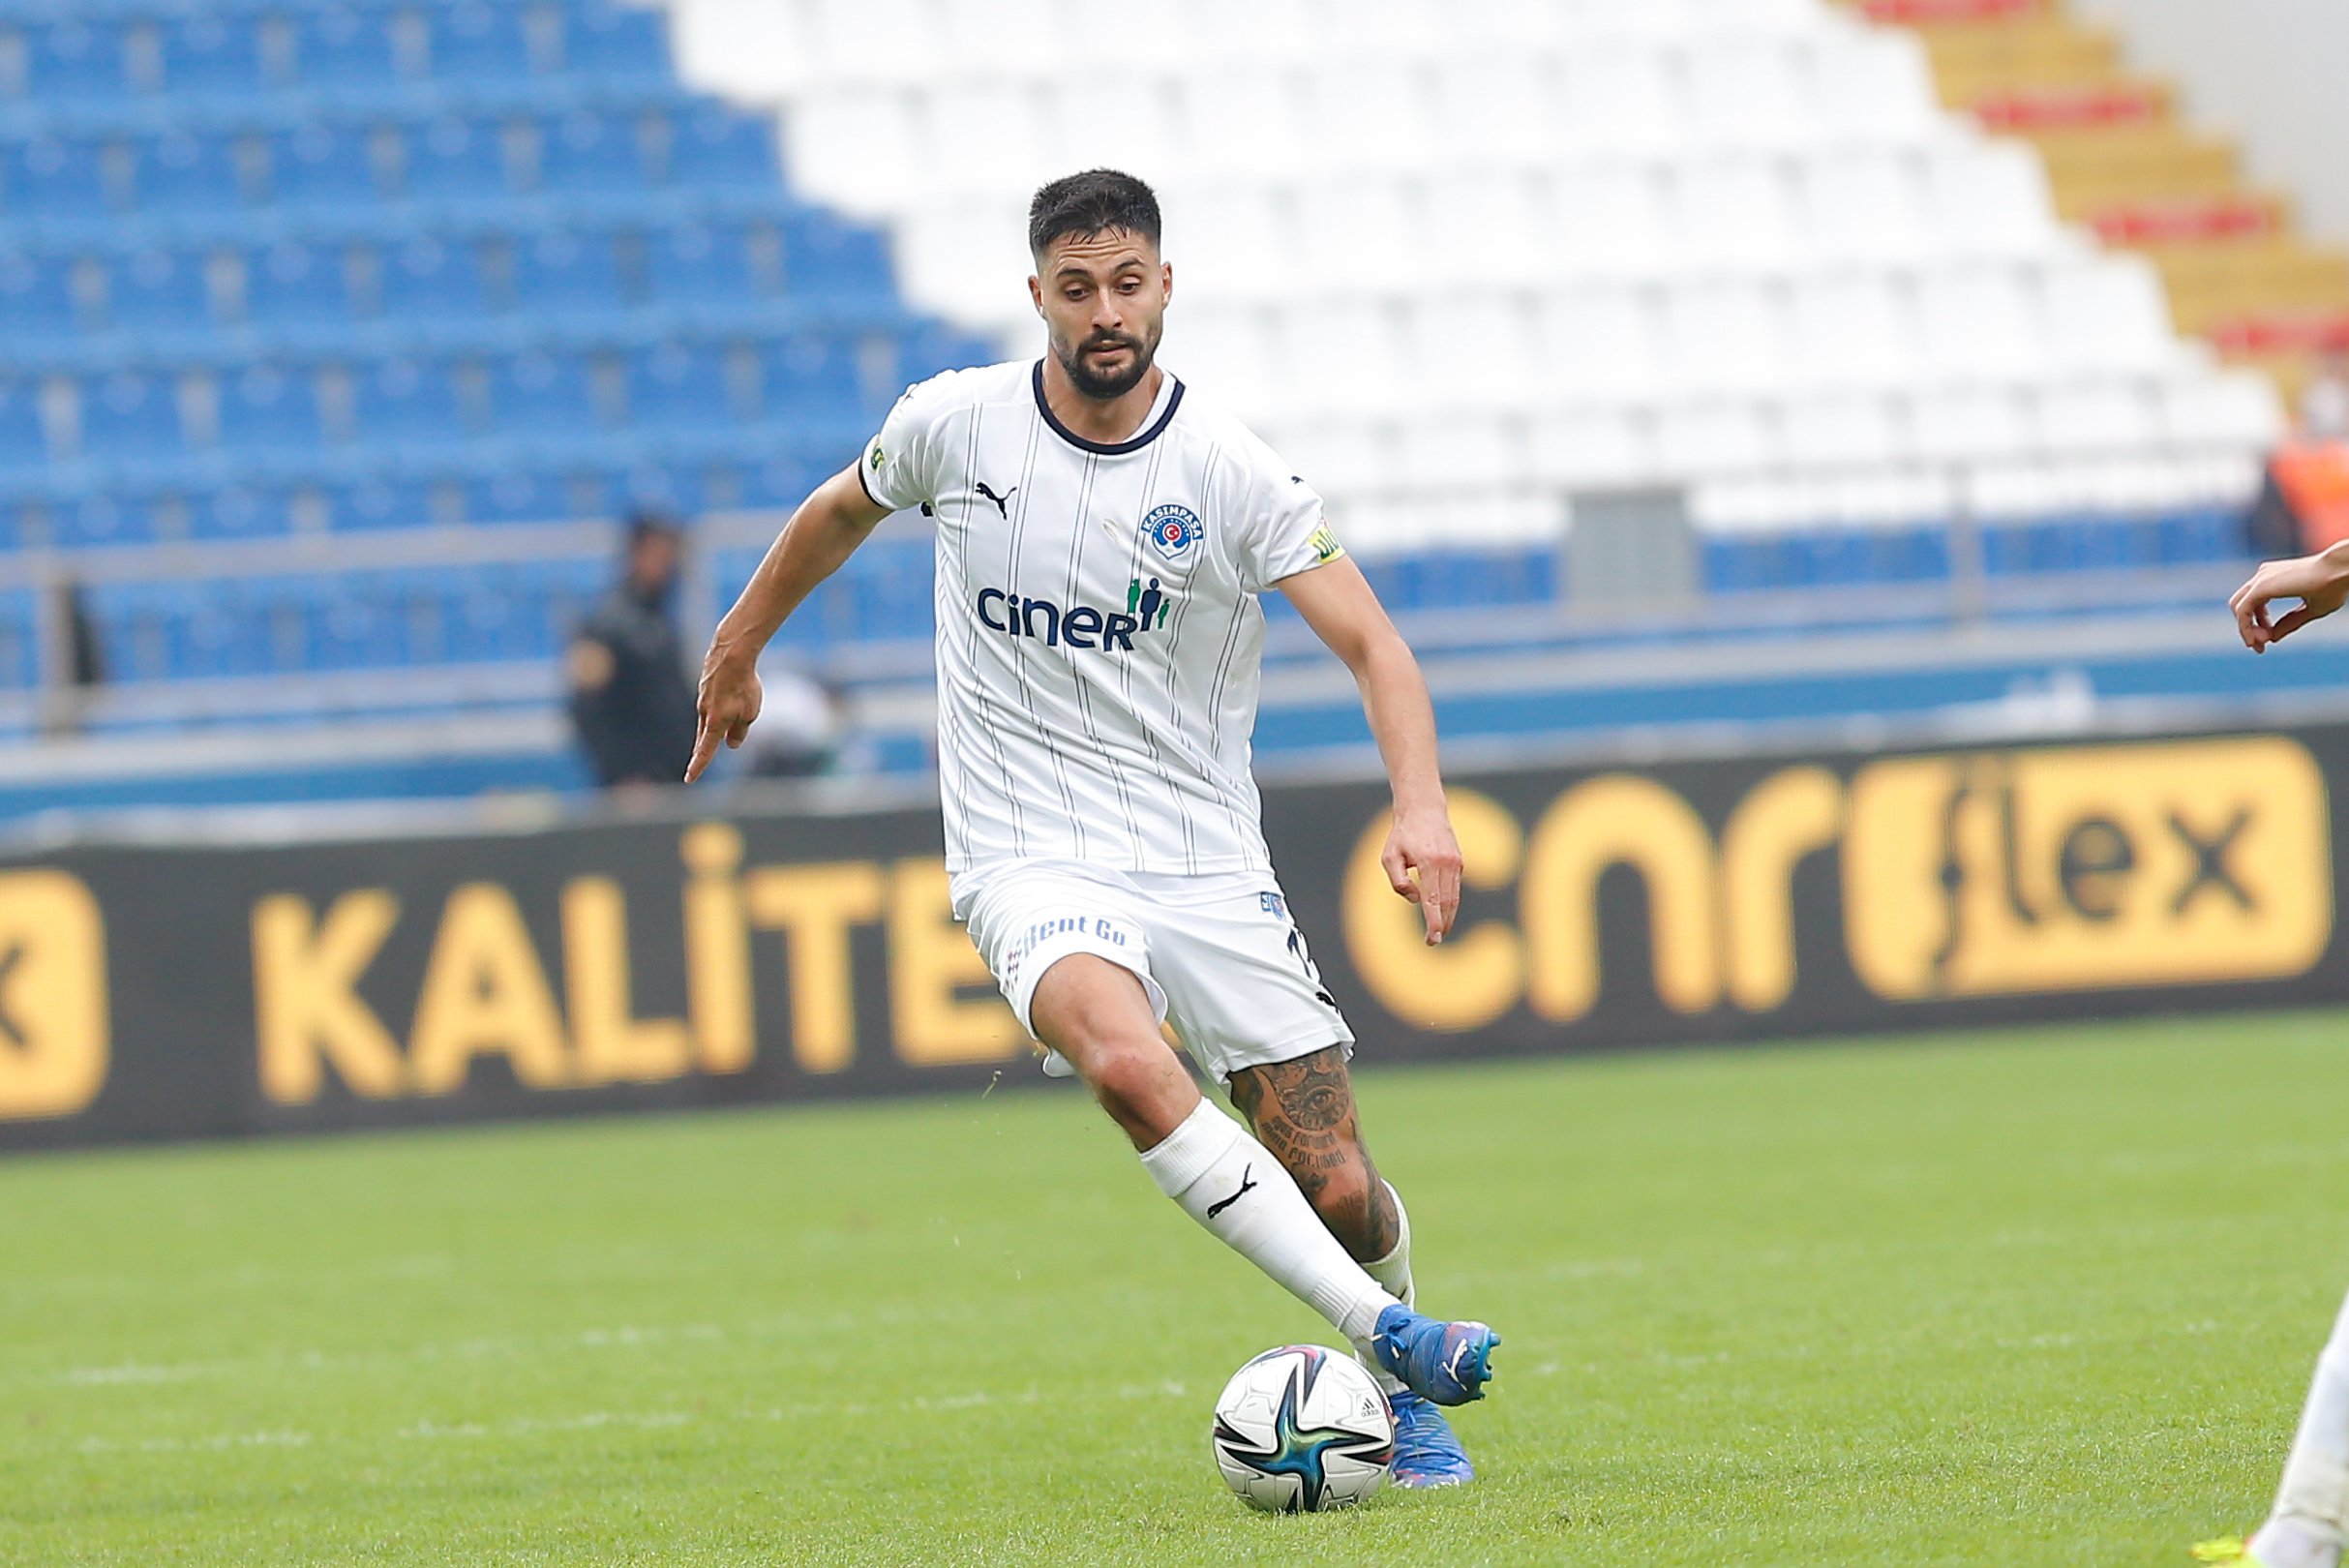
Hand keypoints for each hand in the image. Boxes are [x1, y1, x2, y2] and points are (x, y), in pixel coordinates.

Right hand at [685, 640, 761, 781]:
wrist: (732, 653)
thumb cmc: (743, 685)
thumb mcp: (749, 714)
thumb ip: (740, 731)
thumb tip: (732, 744)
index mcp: (714, 723)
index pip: (705, 751)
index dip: (698, 766)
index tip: (689, 779)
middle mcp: (704, 711)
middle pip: (706, 735)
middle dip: (706, 745)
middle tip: (702, 756)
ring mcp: (702, 696)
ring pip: (709, 715)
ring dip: (720, 721)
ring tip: (736, 714)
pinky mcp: (705, 684)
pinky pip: (712, 699)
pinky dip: (721, 701)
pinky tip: (731, 691)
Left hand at [1381, 803, 1462, 945]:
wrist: (1424, 809)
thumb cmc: (1403, 834)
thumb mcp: (1389, 856)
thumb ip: (1398, 881)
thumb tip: (1415, 900)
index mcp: (1429, 862)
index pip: (1434, 900)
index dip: (1434, 923)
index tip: (1432, 939)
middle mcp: (1446, 863)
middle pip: (1447, 903)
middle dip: (1441, 925)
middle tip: (1433, 940)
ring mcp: (1456, 862)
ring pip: (1454, 897)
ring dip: (1447, 916)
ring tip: (1439, 931)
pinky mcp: (1459, 862)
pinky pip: (1454, 887)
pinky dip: (1450, 902)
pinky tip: (1442, 911)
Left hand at [2232, 543, 2348, 652]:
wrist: (2342, 570)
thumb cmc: (2334, 585)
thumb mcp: (2311, 609)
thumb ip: (2291, 622)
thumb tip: (2271, 639)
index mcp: (2273, 578)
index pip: (2253, 603)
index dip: (2256, 624)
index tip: (2267, 639)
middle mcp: (2263, 576)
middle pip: (2241, 606)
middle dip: (2248, 628)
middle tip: (2259, 647)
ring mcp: (2261, 579)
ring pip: (2239, 609)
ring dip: (2247, 630)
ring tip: (2261, 644)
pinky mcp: (2261, 586)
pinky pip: (2243, 611)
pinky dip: (2246, 627)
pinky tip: (2258, 640)